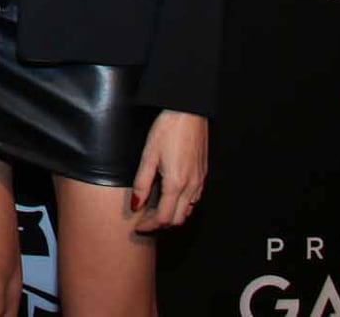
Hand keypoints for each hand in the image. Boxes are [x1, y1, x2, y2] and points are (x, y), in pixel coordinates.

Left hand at [128, 109, 206, 232]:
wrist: (189, 112)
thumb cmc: (167, 130)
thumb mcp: (148, 155)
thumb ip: (141, 182)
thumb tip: (136, 205)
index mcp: (176, 184)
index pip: (163, 218)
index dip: (149, 226)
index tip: (138, 226)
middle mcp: (192, 186)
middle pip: (177, 219)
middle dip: (160, 225)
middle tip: (144, 221)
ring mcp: (200, 181)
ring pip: (188, 211)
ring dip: (172, 216)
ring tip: (155, 211)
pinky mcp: (203, 174)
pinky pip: (195, 199)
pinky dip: (182, 206)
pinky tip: (170, 198)